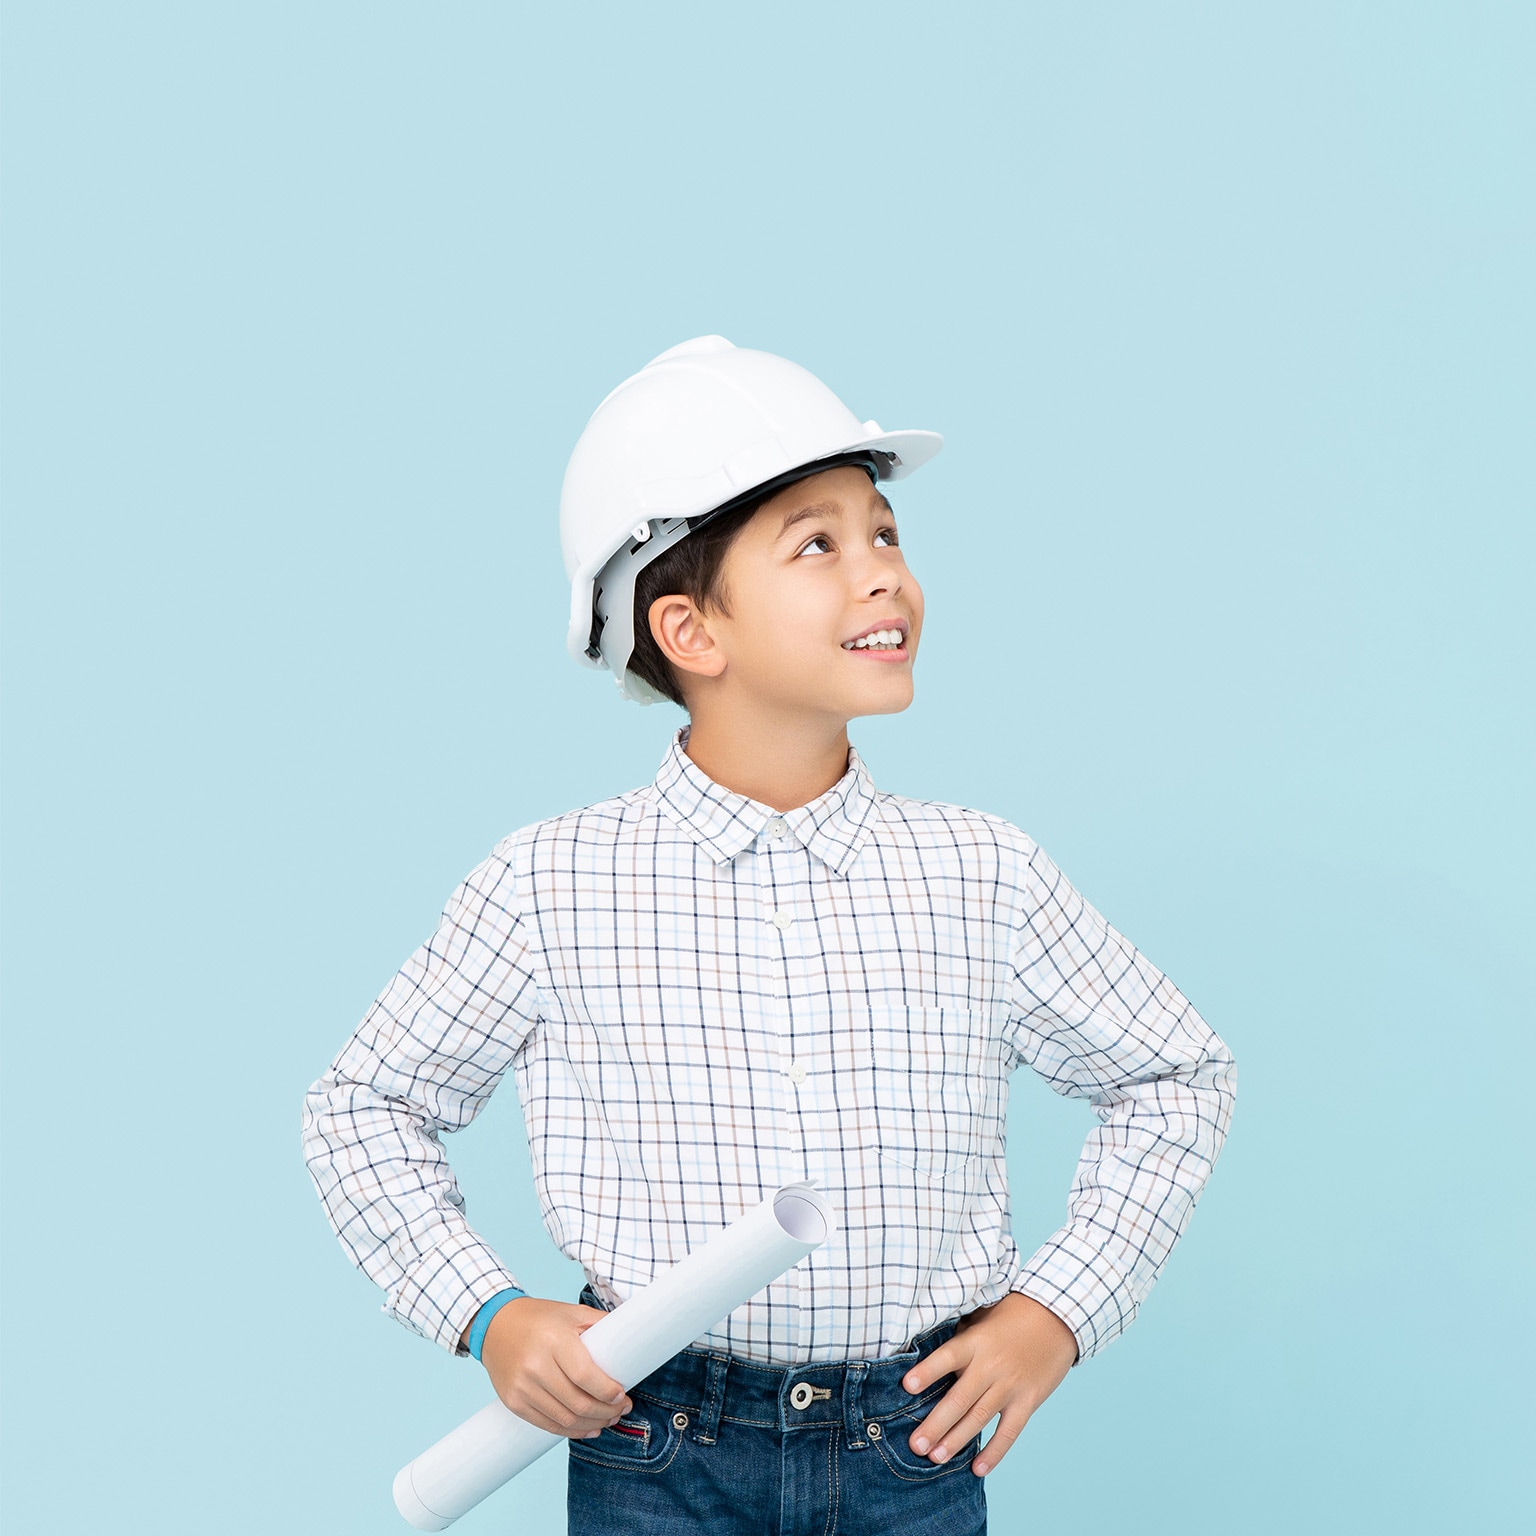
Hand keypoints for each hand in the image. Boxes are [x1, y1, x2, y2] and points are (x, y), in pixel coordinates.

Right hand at [468, 1297, 631, 1438]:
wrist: (495, 1325)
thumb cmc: (540, 1318)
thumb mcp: (572, 1312)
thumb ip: (601, 1324)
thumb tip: (632, 1338)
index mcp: (553, 1339)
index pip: (585, 1376)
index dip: (607, 1392)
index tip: (623, 1396)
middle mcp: (535, 1365)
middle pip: (577, 1402)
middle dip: (606, 1412)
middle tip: (621, 1410)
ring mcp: (521, 1387)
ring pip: (564, 1419)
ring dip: (592, 1424)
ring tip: (609, 1420)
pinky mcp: (513, 1402)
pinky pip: (547, 1425)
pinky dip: (571, 1431)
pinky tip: (588, 1428)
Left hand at [901, 1293, 1078, 1476]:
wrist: (1056, 1316)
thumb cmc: (1011, 1315)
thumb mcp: (981, 1317)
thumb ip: (959, 1337)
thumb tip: (928, 1353)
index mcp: (975, 1342)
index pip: (947, 1357)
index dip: (927, 1371)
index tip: (906, 1386)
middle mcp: (990, 1365)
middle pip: (959, 1398)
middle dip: (935, 1424)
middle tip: (915, 1445)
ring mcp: (1010, 1385)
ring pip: (979, 1418)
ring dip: (956, 1440)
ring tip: (935, 1458)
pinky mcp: (1028, 1400)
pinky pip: (1009, 1431)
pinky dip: (994, 1451)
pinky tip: (977, 1468)